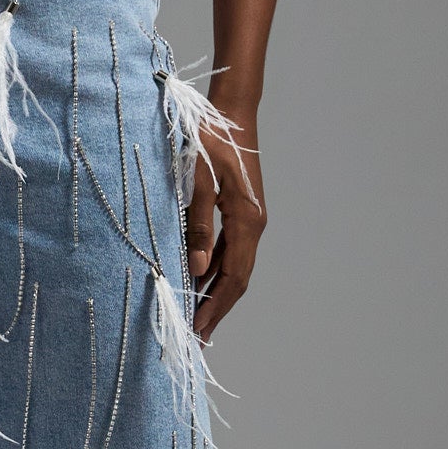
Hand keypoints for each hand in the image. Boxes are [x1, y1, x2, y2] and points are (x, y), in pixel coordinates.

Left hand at [184, 113, 264, 340]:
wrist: (230, 111)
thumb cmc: (210, 139)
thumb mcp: (198, 180)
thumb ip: (197, 224)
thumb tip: (193, 268)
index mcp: (247, 220)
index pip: (234, 277)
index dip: (216, 307)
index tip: (199, 330)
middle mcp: (253, 224)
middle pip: (237, 278)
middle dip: (218, 308)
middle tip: (198, 337)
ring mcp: (248, 218)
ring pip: (233, 266)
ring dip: (216, 292)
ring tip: (197, 317)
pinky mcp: (240, 211)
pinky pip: (229, 250)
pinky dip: (214, 270)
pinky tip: (199, 281)